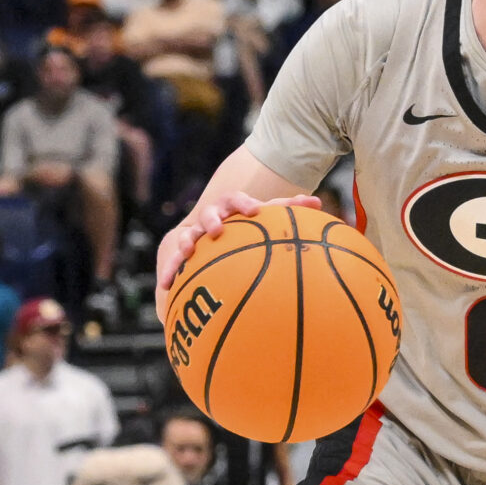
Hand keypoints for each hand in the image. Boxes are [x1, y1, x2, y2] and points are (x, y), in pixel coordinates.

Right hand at [153, 187, 317, 307]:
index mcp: (232, 206)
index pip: (237, 200)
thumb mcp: (268, 215)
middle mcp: (212, 217)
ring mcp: (196, 233)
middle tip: (216, 230)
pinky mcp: (185, 251)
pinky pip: (175, 261)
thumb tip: (319, 201)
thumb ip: (290, 208)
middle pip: (209, 214)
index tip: (253, 211)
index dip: (244, 204)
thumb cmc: (250, 222)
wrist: (219, 227)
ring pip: (188, 235)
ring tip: (187, 252)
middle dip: (211, 220)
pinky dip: (171, 270)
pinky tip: (167, 285)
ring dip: (185, 243)